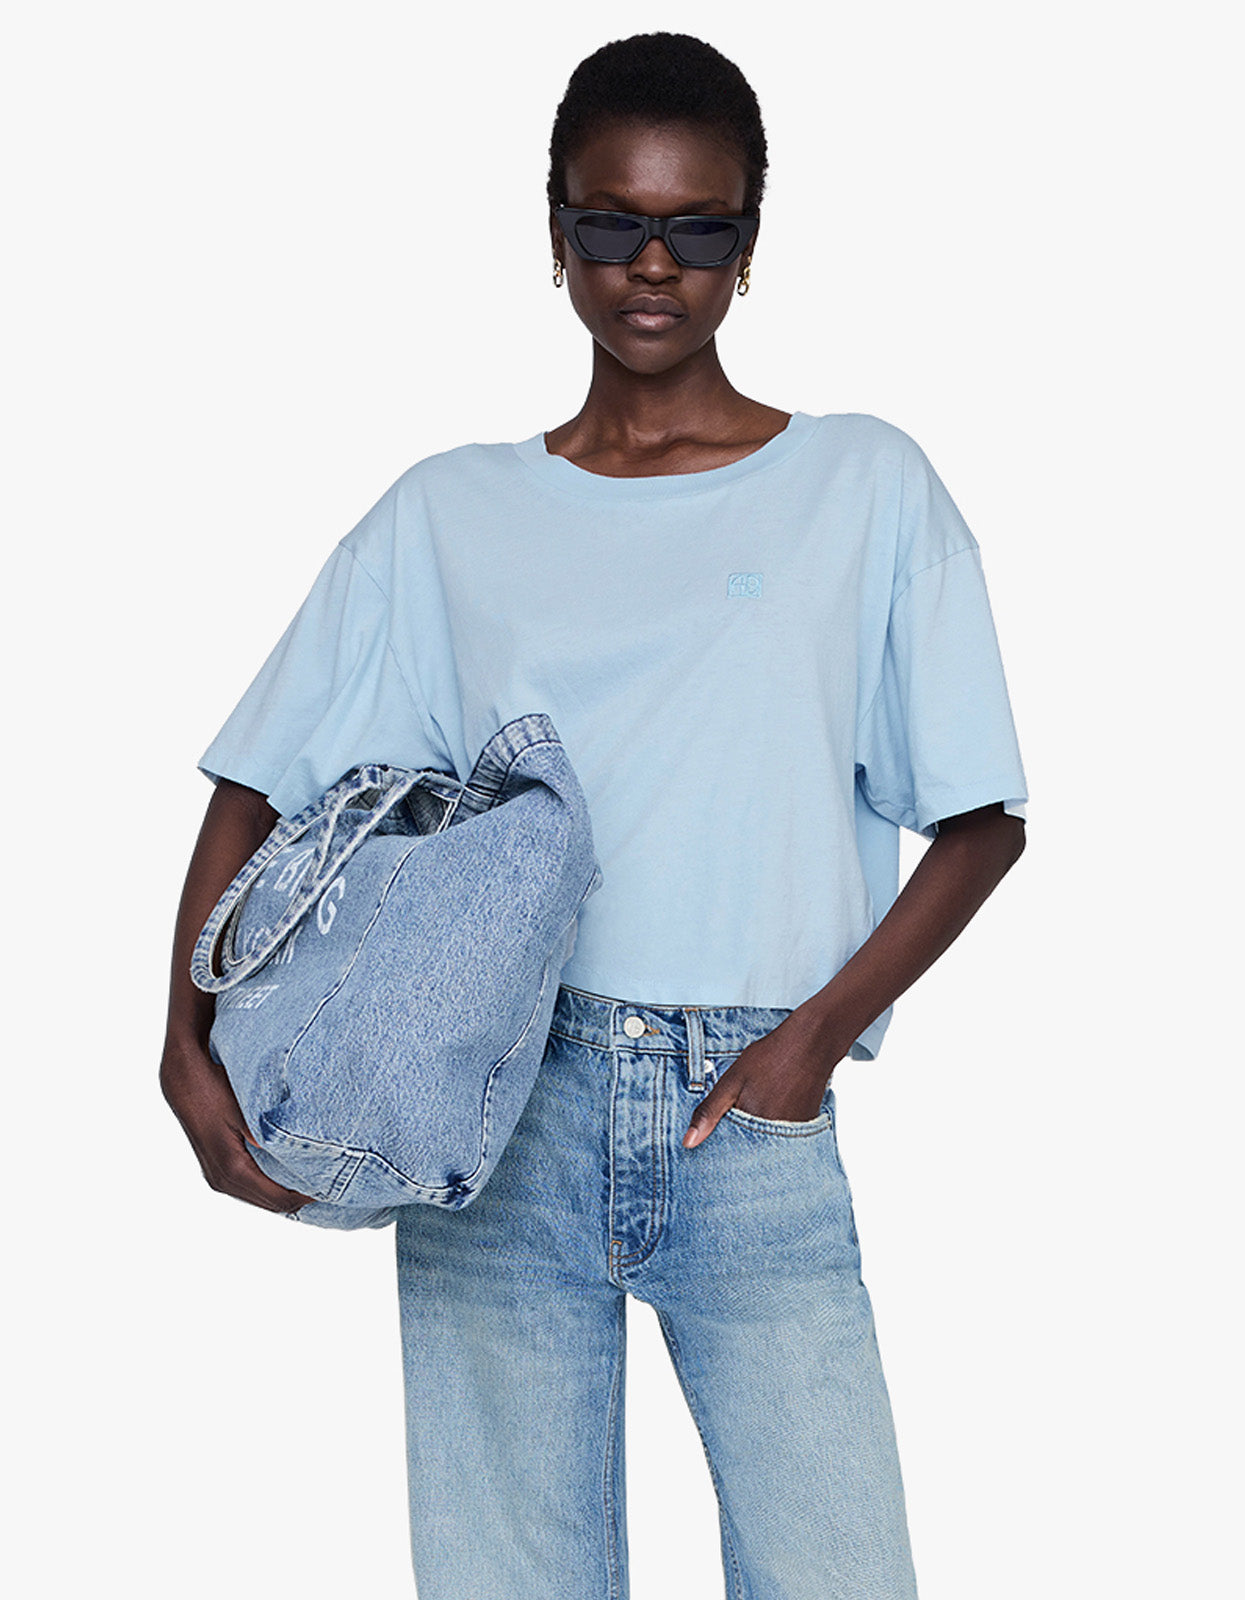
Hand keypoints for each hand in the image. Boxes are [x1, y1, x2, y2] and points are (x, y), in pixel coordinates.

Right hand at [160, 1038, 319, 1213]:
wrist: (182, 1079)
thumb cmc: (214, 1088)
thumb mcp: (244, 1109)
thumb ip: (266, 1135)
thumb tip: (293, 1154)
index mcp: (232, 1168)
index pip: (277, 1198)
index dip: (305, 1196)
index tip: (330, 1186)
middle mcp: (222, 1179)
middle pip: (270, 1204)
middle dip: (298, 1197)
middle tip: (327, 1183)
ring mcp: (216, 1177)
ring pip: (259, 1199)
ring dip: (283, 1193)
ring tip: (311, 1178)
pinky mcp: (215, 1170)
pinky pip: (248, 1189)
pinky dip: (268, 1187)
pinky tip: (285, 1173)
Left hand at [682, 1018, 834, 1147]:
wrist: (810, 1045)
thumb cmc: (771, 1059)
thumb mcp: (731, 1082)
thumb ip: (709, 1112)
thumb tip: (688, 1142)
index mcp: (754, 1130)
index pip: (731, 1156)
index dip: (719, 1150)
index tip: (713, 1145)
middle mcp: (776, 1139)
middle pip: (749, 1154)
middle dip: (737, 1145)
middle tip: (737, 1122)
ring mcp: (792, 1135)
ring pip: (765, 1146)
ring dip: (755, 1136)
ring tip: (757, 1107)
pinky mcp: (804, 1128)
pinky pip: (781, 1138)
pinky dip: (771, 1129)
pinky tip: (770, 1107)